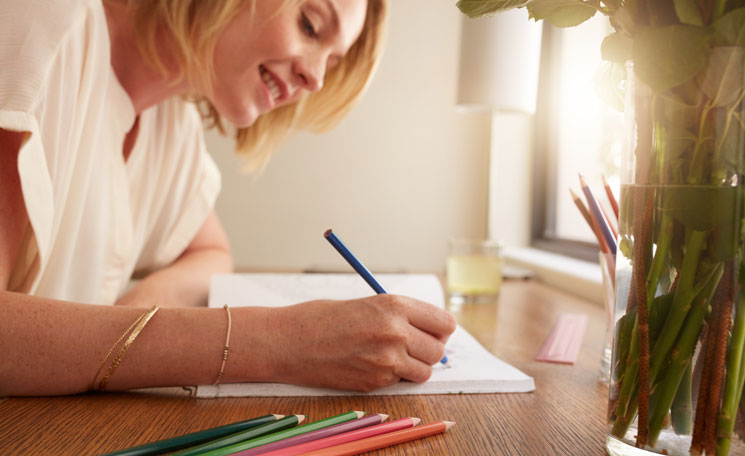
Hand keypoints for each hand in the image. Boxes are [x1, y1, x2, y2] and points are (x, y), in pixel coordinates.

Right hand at [264, 294, 456, 391]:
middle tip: (414, 345)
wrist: (288, 341)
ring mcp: (386, 361)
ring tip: (394, 356)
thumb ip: (399, 315)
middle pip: (438, 350)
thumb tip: (428, 330)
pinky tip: (373, 364)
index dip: (441, 328)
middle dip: (429, 349)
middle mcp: (395, 332)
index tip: (434, 331)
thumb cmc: (322, 318)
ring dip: (415, 366)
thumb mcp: (367, 304)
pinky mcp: (374, 382)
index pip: (444, 322)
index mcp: (394, 306)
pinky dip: (394, 377)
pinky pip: (400, 382)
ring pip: (424, 371)